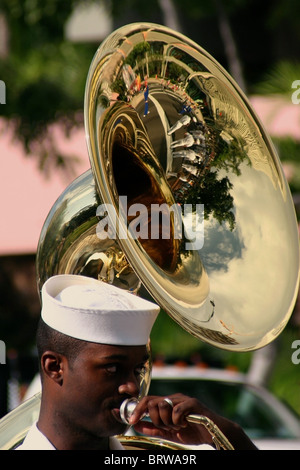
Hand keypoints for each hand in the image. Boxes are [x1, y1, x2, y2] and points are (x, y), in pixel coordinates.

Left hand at [128, 393, 257, 449]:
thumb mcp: (169, 432)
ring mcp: (182, 399)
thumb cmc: (192, 431)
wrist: (213, 433)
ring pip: (162, 406)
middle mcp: (173, 398)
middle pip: (152, 402)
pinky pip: (176, 411)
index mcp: (167, 403)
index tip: (131, 421)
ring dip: (167, 422)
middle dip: (155, 419)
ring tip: (177, 427)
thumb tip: (136, 425)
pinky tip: (184, 425)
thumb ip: (153, 428)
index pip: (147, 400)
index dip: (137, 409)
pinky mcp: (192, 403)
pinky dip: (177, 421)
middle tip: (166, 428)